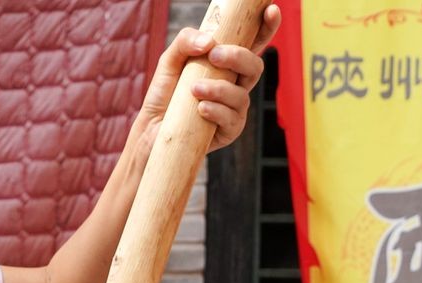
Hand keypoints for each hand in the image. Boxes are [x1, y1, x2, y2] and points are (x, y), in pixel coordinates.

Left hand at [136, 5, 280, 152]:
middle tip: (214, 55)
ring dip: (219, 89)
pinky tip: (200, 109)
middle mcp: (236, 85)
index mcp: (227, 65)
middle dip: (239, 57)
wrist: (151, 129)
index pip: (253, 44)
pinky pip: (232, 120)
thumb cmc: (165, 93)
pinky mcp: (228, 132)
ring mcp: (234, 109)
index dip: (266, 26)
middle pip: (255, 67)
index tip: (270, 10)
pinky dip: (217, 111)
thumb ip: (185, 40)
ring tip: (194, 89)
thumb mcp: (170, 59)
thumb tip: (209, 42)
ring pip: (242, 96)